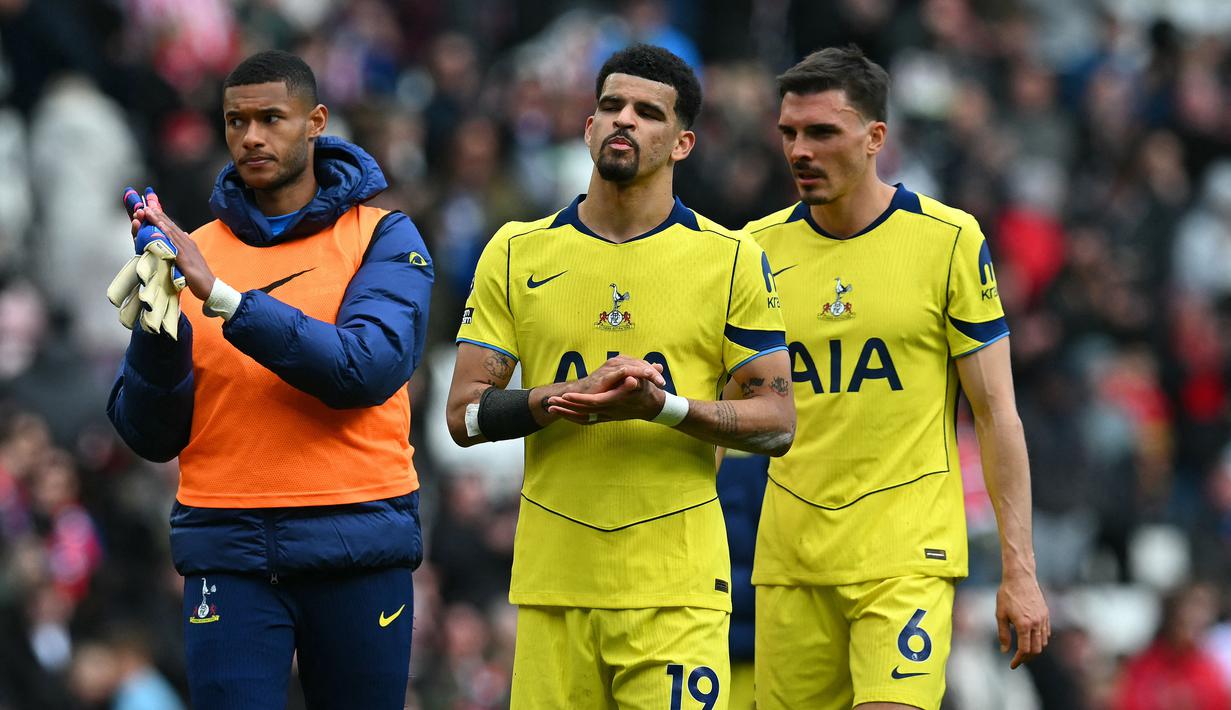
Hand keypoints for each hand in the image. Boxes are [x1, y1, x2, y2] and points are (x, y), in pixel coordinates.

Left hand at [131, 190, 215, 300]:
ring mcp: (186, 249)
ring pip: (170, 231)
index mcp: (188, 244)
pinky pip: (173, 241)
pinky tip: (160, 225)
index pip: (173, 228)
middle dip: (158, 215)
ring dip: (159, 220)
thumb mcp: (191, 260)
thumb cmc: (200, 277)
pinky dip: (166, 232)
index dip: (162, 219)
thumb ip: (185, 248)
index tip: (153, 210)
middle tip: (147, 205)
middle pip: (170, 226)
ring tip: (149, 211)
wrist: (210, 287)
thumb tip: (183, 235)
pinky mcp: (184, 256)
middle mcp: (187, 243)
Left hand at [548, 356, 666, 423]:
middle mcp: (609, 411)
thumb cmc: (647, 391)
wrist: (652, 406)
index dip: (579, 400)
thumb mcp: (644, 383)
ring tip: (551, 409)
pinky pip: (586, 420)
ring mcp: (606, 416)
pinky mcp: (604, 417)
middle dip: (566, 408)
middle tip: (550, 402)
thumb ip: (636, 382)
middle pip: (583, 412)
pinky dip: (573, 418)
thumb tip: (631, 380)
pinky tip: (563, 414)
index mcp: (615, 402)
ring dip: (566, 413)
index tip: (566, 395)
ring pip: (582, 418)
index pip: (594, 402)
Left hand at [997, 570, 1049, 668]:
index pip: (1024, 650)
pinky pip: (1046, 633)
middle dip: (1027, 658)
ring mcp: (1043, 619)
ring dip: (1034, 650)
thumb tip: (1004, 651)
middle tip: (1017, 660)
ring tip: (1023, 651)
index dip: (1018, 660)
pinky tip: (1031, 639)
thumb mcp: (1000, 614)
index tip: (1012, 665)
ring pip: (1043, 643)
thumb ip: (1003, 634)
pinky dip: (1040, 640)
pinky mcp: (1046, 614)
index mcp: (1024, 625)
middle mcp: (1036, 624)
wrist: (1020, 578)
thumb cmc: (1007, 594)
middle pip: (1036, 650)